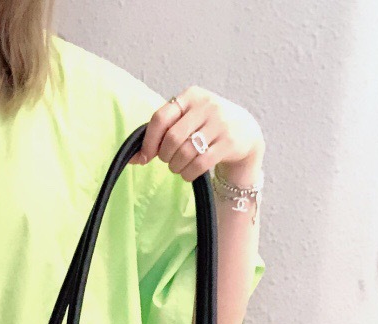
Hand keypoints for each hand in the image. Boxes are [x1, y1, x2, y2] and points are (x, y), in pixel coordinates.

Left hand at [132, 86, 264, 186]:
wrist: (246, 131)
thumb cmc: (207, 126)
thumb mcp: (187, 120)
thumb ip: (161, 133)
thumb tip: (132, 158)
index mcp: (191, 96)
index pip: (160, 118)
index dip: (149, 141)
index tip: (146, 157)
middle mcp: (207, 105)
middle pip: (172, 139)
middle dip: (164, 156)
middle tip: (169, 161)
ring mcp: (220, 123)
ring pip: (185, 153)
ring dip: (176, 167)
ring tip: (179, 167)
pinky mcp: (230, 142)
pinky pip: (199, 164)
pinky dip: (188, 174)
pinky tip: (189, 173)